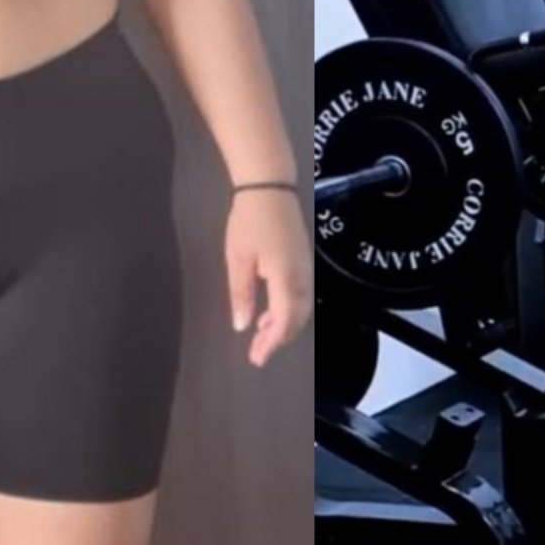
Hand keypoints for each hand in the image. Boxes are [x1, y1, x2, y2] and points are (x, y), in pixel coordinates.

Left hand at [226, 187, 311, 366]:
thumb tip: (243, 326)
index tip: (256, 358)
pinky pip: (301, 296)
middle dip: (278, 339)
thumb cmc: (249, 221)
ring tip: (261, 335)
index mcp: (285, 277)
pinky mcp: (304, 262)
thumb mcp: (238, 259)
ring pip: (301, 309)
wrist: (270, 187)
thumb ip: (241, 294)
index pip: (284, 321)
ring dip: (284, 326)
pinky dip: (288, 311)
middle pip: (297, 319)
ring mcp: (306, 269)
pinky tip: (270, 312)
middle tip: (257, 352)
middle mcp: (301, 277)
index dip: (271, 343)